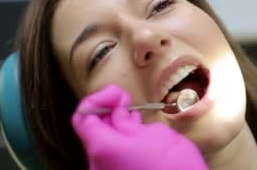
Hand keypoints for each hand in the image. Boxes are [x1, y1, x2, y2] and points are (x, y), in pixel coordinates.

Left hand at [72, 84, 207, 169]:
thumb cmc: (173, 163)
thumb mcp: (154, 133)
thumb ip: (128, 121)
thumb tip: (117, 115)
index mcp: (101, 148)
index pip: (83, 117)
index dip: (98, 99)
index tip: (118, 93)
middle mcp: (97, 164)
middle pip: (92, 131)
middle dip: (107, 110)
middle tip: (126, 99)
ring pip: (103, 143)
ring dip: (115, 125)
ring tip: (133, 114)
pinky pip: (112, 156)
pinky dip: (120, 141)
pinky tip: (137, 132)